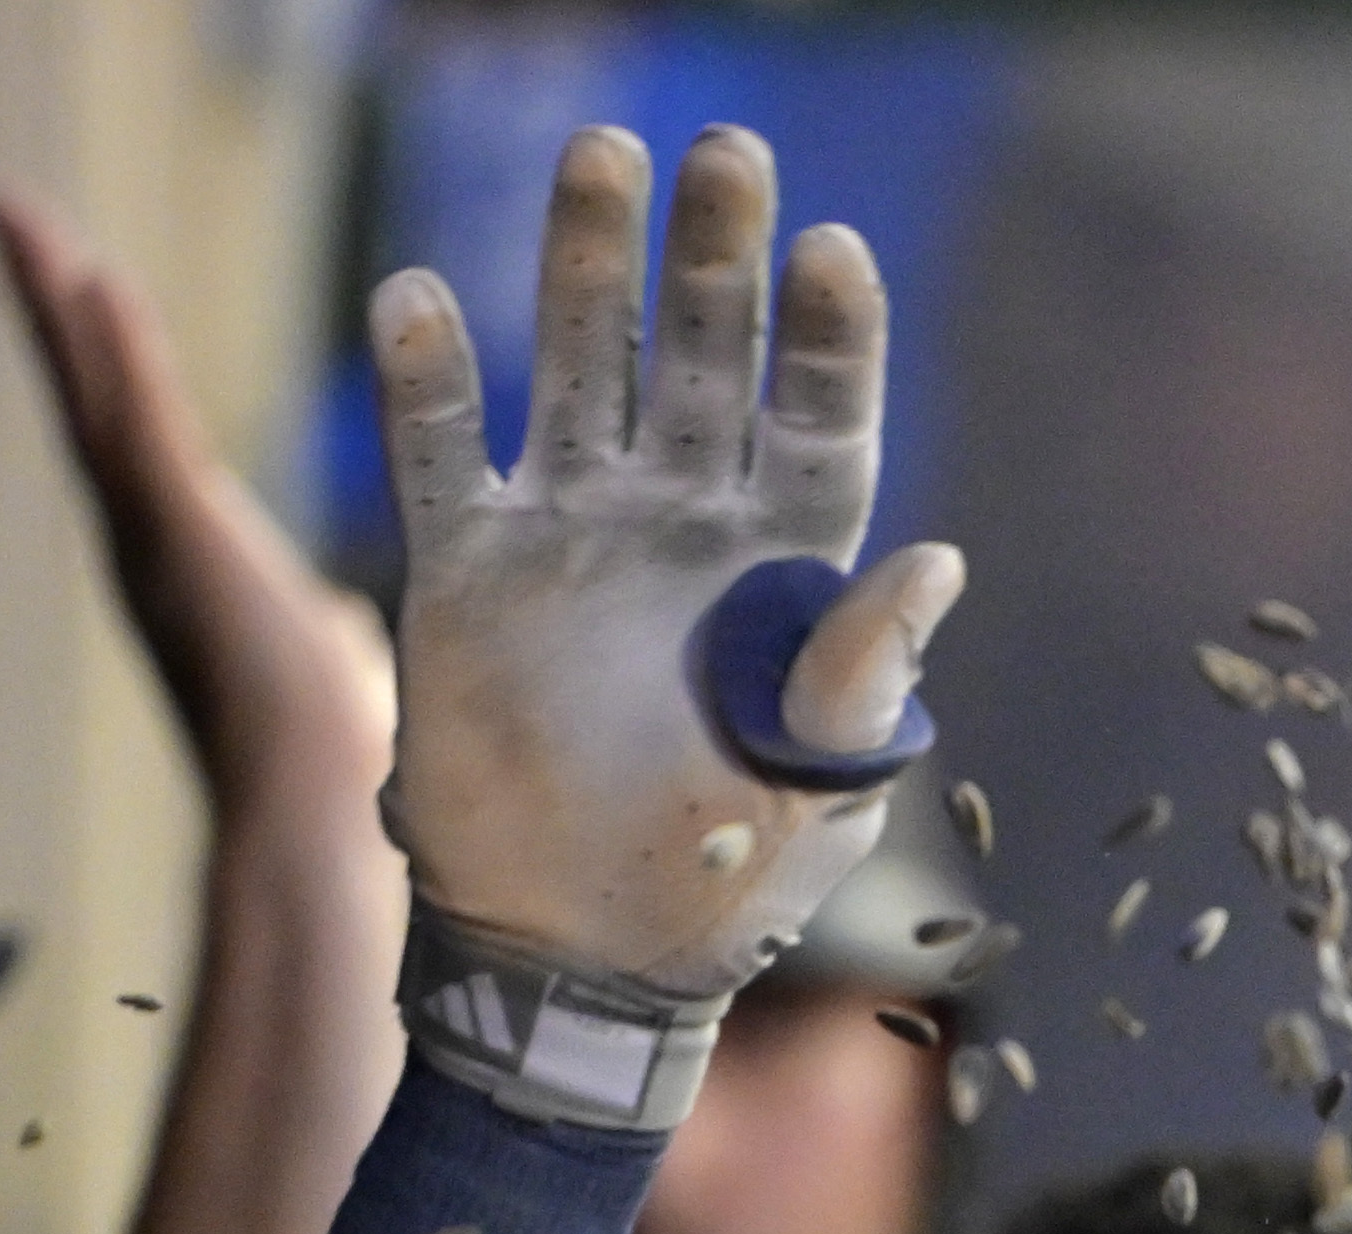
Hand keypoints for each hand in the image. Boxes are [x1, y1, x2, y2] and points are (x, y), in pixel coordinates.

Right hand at [0, 192, 396, 811]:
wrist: (316, 812)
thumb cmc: (331, 760)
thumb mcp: (325, 663)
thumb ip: (320, 630)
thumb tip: (342, 632)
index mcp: (184, 563)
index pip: (132, 435)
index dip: (101, 357)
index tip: (78, 279)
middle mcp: (148, 546)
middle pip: (87, 396)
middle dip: (48, 301)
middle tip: (8, 211)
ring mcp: (156, 542)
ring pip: (94, 397)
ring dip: (56, 300)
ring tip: (16, 213)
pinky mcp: (186, 541)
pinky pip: (141, 428)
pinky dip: (114, 355)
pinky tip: (91, 280)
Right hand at [373, 124, 960, 998]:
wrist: (583, 962)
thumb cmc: (723, 885)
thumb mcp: (819, 792)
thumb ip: (862, 679)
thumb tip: (937, 564)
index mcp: (786, 574)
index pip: (820, 426)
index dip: (830, 342)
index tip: (837, 252)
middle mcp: (684, 529)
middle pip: (707, 363)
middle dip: (716, 259)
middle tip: (725, 152)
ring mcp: (573, 538)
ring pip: (583, 370)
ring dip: (586, 268)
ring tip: (601, 153)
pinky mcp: (465, 577)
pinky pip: (442, 459)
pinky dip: (426, 383)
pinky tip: (415, 293)